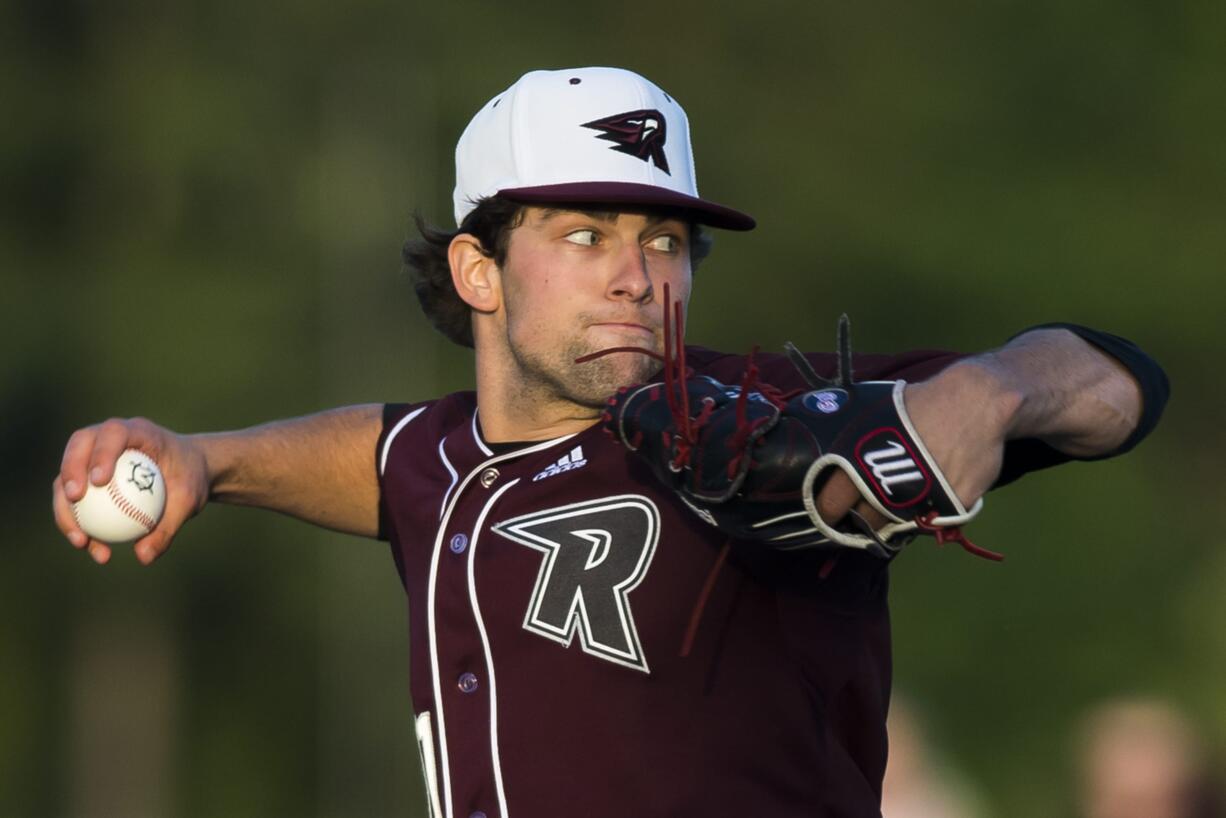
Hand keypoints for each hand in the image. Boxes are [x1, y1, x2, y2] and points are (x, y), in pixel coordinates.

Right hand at [52, 417, 210, 564]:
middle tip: (75, 501)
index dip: (101, 453)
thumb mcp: (189, 501)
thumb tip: (144, 557)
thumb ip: (169, 525)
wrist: (189, 473)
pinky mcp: (88, 474)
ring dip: (66, 507)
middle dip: (70, 471)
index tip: (99, 481)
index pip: (114, 433)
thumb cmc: (191, 479)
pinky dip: (77, 520)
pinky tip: (88, 546)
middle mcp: (110, 437)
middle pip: (79, 446)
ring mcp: (95, 453)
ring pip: (68, 475)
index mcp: (139, 431)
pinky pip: (74, 496)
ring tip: (81, 541)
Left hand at [811, 361, 1018, 530]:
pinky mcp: (950, 505)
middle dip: (856, 523)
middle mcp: (887, 483)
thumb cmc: (919, 403)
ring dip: (886, 523)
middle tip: (855, 521)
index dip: (827, 512)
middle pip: (862, 520)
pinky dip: (923, 515)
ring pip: (894, 525)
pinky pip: (930, 519)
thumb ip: (850, 434)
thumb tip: (820, 438)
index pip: (832, 500)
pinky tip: (918, 503)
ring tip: (883, 516)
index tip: (827, 516)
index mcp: (861, 459)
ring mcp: (920, 497)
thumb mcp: (874, 411)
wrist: (975, 401)